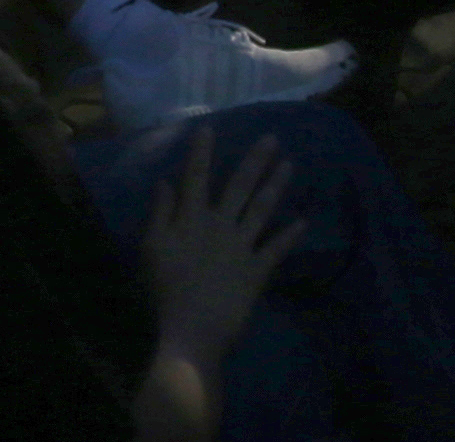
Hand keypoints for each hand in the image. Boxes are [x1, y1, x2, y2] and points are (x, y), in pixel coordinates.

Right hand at [138, 128, 298, 369]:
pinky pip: (276, 248)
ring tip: (290, 164)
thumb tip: (165, 181)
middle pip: (239, 186)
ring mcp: (242, 246)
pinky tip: (303, 221)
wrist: (192, 329)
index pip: (197, 177)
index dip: (203, 152)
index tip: (209, 126)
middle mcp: (220, 225)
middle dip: (256, 160)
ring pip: (261, 209)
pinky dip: (290, 235)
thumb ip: (160, 212)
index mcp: (191, 218)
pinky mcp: (257, 270)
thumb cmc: (166, 289)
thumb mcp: (151, 248)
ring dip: (276, 186)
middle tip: (273, 138)